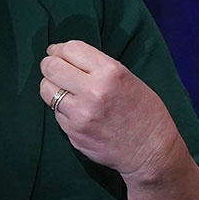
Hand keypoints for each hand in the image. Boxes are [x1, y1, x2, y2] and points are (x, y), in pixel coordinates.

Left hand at [39, 40, 184, 179]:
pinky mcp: (73, 133)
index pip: (70, 49)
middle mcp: (93, 91)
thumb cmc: (144, 112)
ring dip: (51, 87)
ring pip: (47, 90)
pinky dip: (62, 109)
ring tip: (63, 89)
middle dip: (49, 64)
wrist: (152, 151)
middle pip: (51, 67)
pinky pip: (56, 113)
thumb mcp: (127, 77)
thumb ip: (97, 66)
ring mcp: (80, 114)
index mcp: (110, 72)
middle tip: (53, 67)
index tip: (56, 51)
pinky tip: (76, 111)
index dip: (59, 48)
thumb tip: (66, 57)